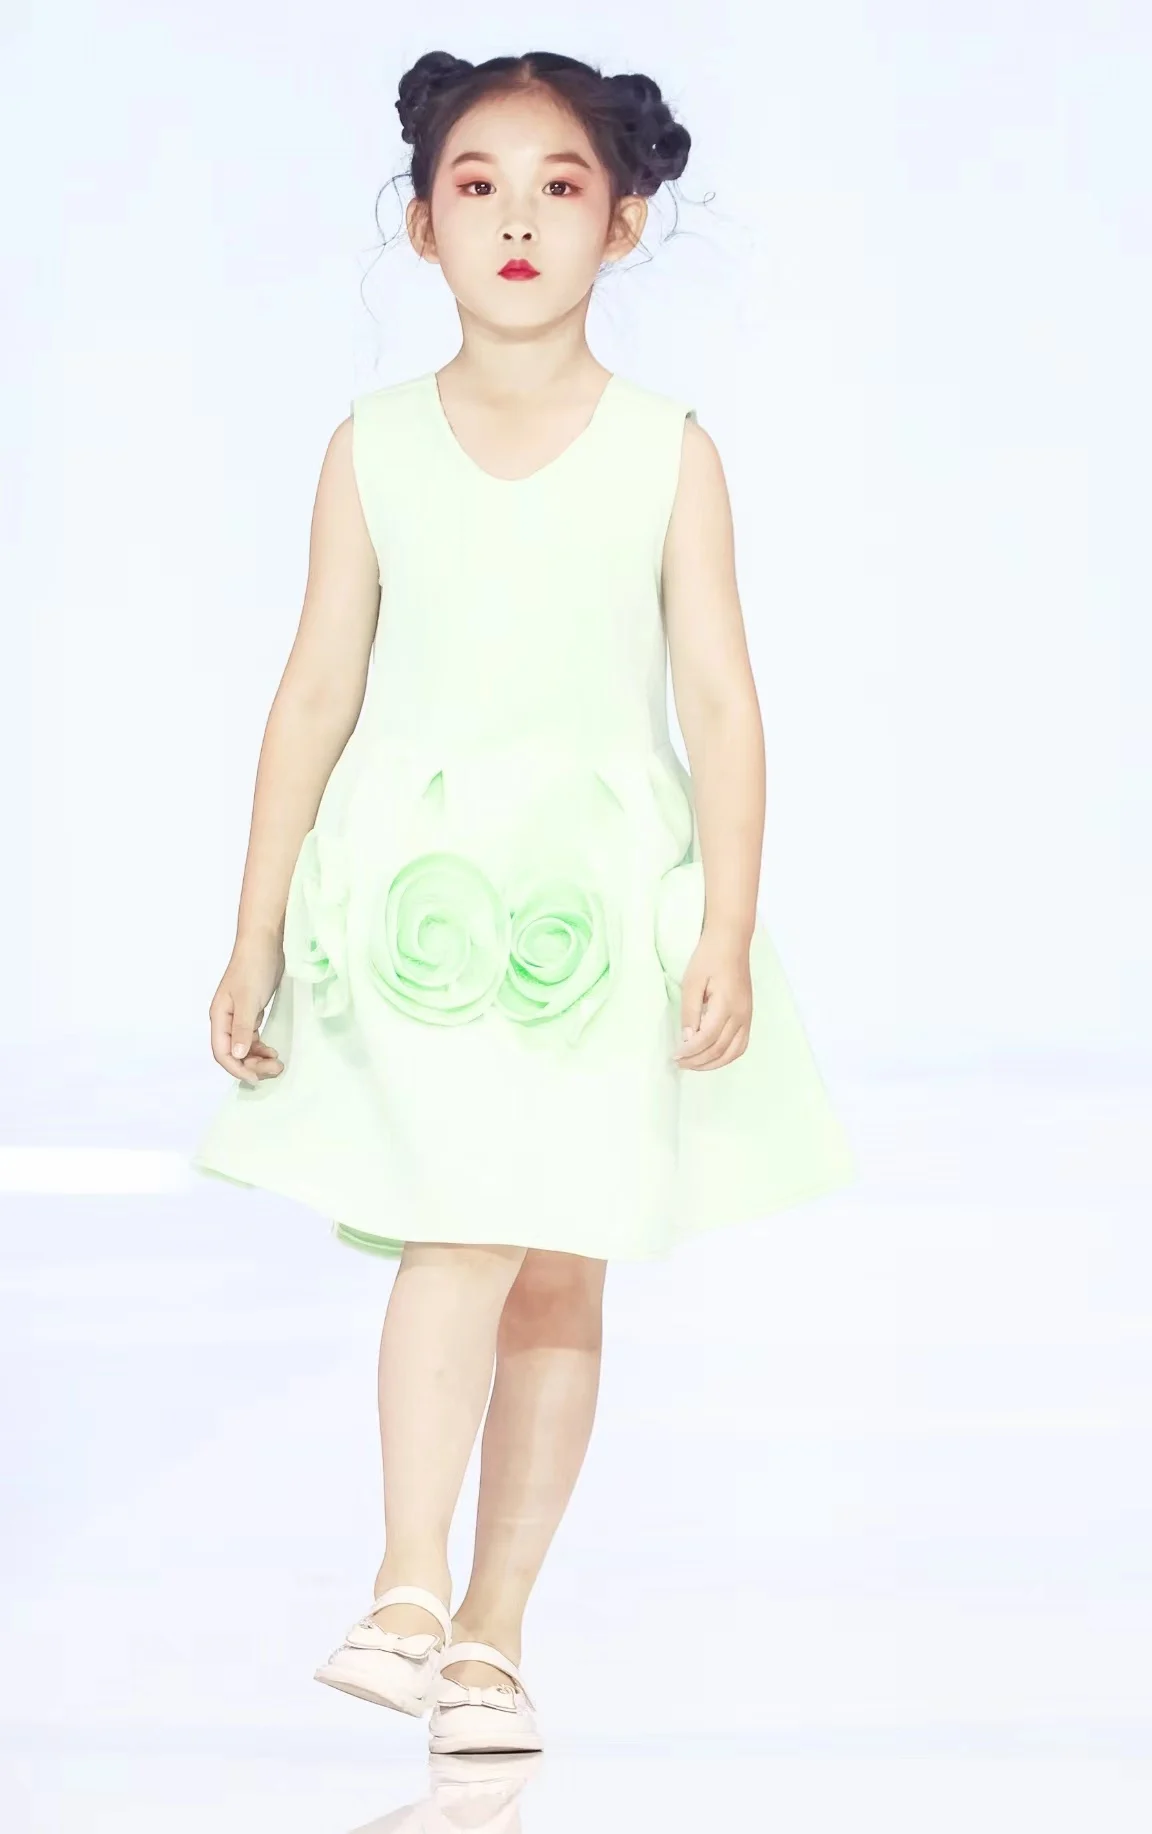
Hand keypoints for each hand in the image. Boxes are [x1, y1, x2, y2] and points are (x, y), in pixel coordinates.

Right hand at [208, 930, 285, 1085]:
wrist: (265, 942)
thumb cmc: (253, 967)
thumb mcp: (248, 999)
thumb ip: (243, 1028)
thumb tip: (238, 1056)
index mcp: (219, 1017)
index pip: (222, 1052)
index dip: (237, 1069)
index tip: (256, 1078)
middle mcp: (226, 1020)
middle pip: (234, 1053)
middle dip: (252, 1065)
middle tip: (276, 1068)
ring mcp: (238, 1016)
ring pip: (244, 1047)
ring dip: (258, 1058)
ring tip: (278, 1063)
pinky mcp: (252, 1012)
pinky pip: (253, 1038)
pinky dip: (261, 1047)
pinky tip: (273, 1050)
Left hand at [672, 925, 752, 1070]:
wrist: (731, 942)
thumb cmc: (708, 958)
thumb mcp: (691, 982)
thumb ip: (690, 1012)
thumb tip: (688, 1038)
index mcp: (726, 1005)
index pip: (707, 1039)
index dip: (690, 1051)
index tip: (675, 1055)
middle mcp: (741, 1014)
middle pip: (719, 1049)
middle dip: (698, 1061)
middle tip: (679, 1063)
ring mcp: (747, 1016)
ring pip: (733, 1052)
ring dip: (713, 1063)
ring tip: (694, 1064)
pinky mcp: (748, 1015)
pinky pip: (742, 1044)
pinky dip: (727, 1056)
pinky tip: (713, 1057)